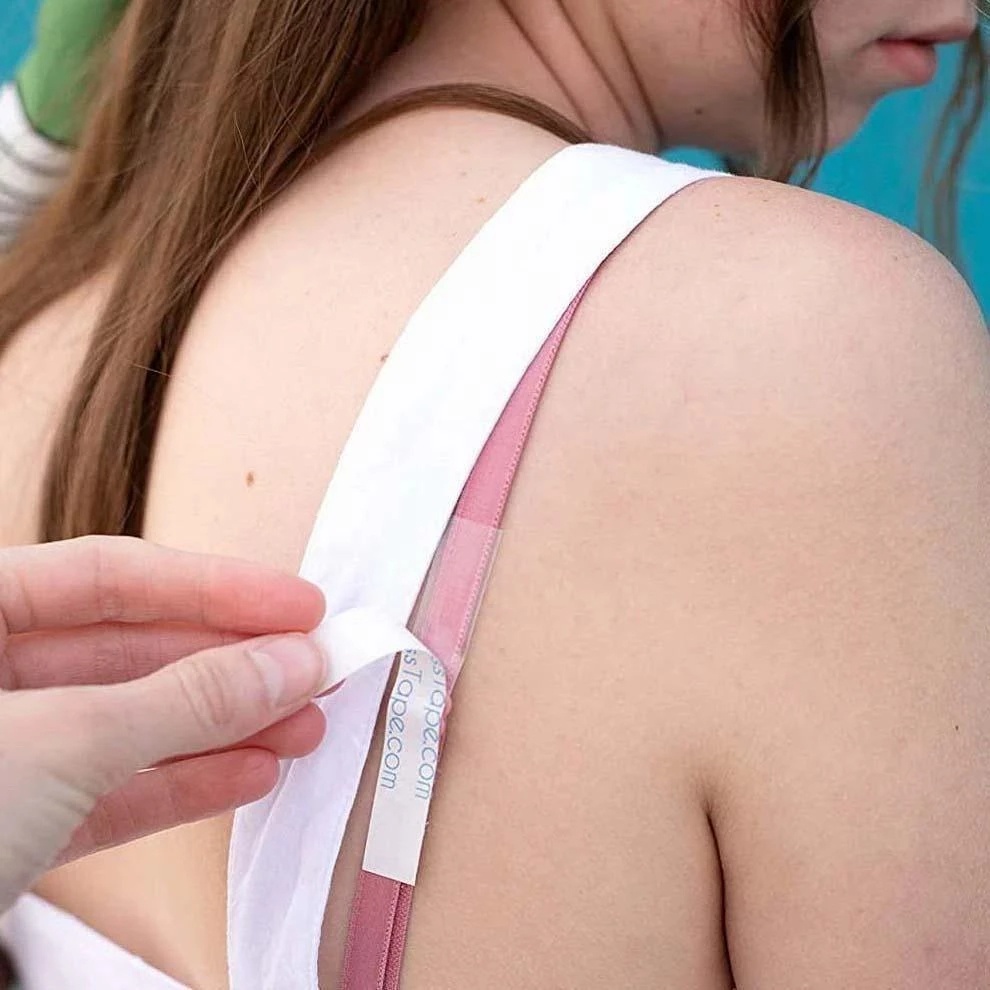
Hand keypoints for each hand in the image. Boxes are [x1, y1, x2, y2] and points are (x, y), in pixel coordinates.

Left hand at [0, 536, 327, 913]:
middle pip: (129, 651)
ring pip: (127, 725)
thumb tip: (290, 661)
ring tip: (302, 727)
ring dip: (222, 727)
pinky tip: (247, 774)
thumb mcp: (59, 743)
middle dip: (231, 664)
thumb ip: (183, 698)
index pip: (109, 576)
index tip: (296, 605)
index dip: (216, 586)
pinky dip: (181, 785)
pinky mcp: (8, 829)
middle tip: (314, 670)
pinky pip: (108, 792)